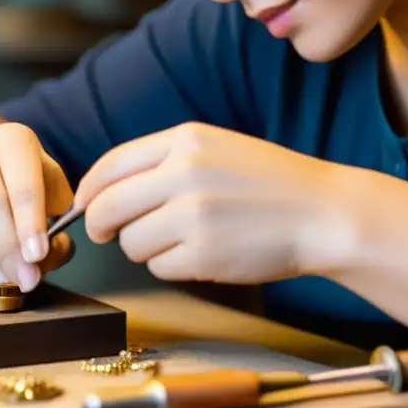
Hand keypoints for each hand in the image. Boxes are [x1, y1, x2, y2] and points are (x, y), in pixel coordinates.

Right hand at [0, 122, 74, 289]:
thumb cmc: (27, 188)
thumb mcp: (53, 197)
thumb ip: (57, 228)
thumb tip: (42, 261)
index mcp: (10, 141)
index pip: (21, 182)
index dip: (29, 222)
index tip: (38, 255)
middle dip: (9, 249)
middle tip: (26, 280)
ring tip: (8, 281)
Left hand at [74, 122, 361, 283]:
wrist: (323, 212)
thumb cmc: (269, 184)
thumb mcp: (217, 149)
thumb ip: (164, 162)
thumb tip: (104, 190)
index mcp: (185, 140)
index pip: (110, 165)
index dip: (88, 190)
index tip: (84, 205)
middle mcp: (184, 173)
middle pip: (107, 207)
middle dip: (99, 225)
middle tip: (106, 233)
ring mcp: (193, 215)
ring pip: (131, 242)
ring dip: (145, 247)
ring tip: (183, 239)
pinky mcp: (203, 254)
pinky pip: (159, 267)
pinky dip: (173, 266)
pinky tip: (204, 254)